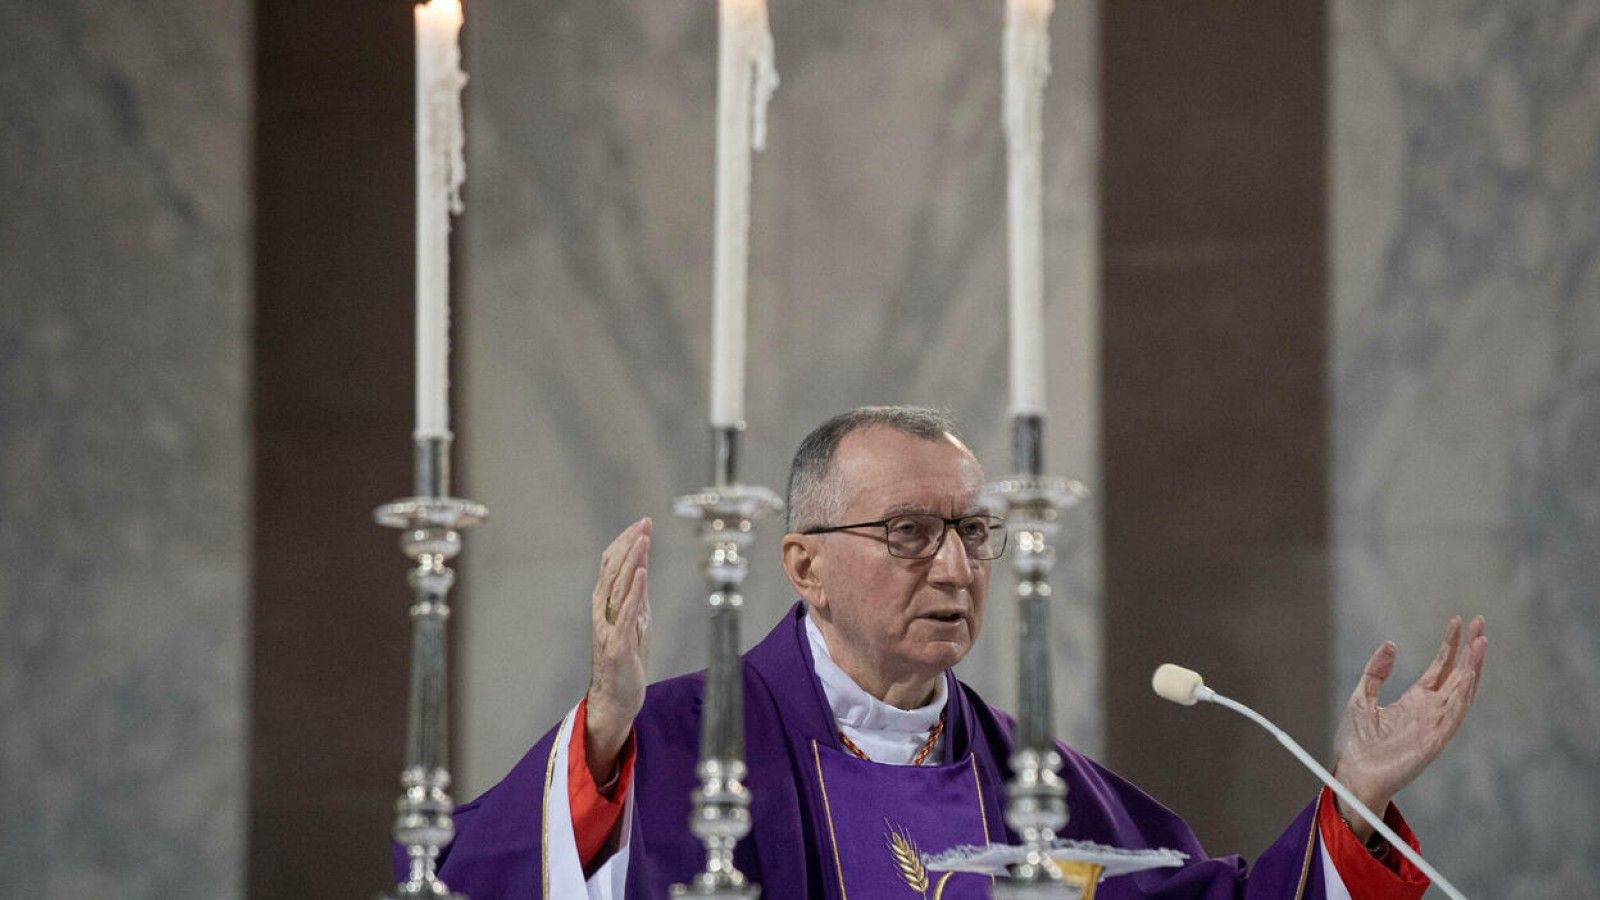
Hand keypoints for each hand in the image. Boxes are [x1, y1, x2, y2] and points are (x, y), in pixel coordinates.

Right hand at [585, 517, 651, 783]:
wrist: (616, 699)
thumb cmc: (625, 662)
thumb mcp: (635, 622)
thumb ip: (636, 597)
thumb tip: (642, 569)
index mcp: (607, 605)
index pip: (612, 566)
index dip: (625, 544)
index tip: (640, 524)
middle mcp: (604, 612)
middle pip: (613, 571)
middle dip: (629, 545)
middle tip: (642, 524)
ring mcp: (609, 628)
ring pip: (618, 587)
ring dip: (631, 561)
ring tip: (642, 540)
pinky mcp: (618, 645)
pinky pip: (626, 614)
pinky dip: (632, 592)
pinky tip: (640, 574)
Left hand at [1332, 615, 1486, 840]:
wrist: (1351, 776)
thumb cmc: (1356, 745)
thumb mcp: (1361, 698)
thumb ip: (1376, 672)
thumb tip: (1391, 644)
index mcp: (1414, 702)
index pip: (1440, 669)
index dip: (1450, 646)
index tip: (1458, 622)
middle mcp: (1429, 712)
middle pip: (1457, 675)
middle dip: (1469, 651)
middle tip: (1481, 622)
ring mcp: (1434, 726)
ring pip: (1461, 692)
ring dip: (1473, 669)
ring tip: (1481, 643)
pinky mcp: (1433, 742)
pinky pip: (1452, 716)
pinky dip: (1462, 696)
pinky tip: (1468, 677)